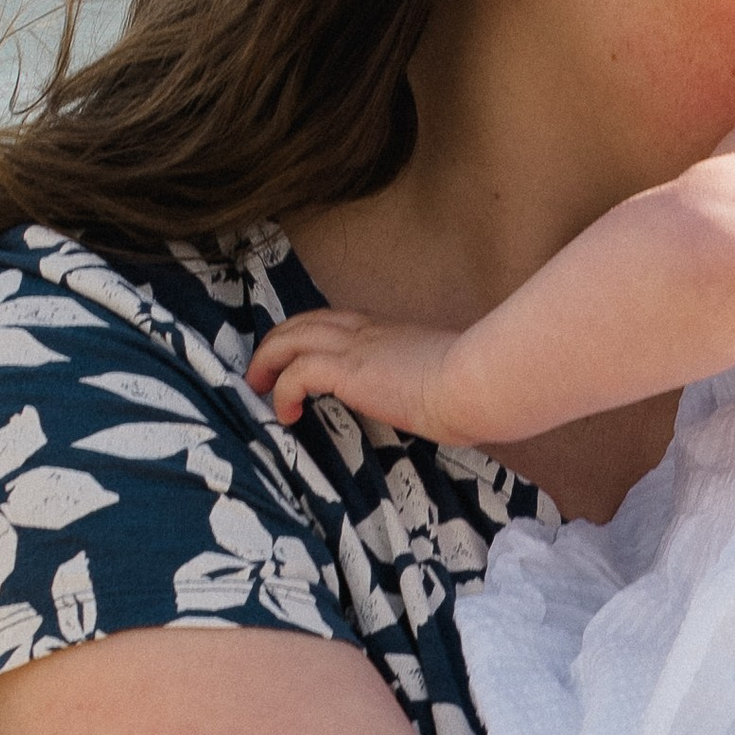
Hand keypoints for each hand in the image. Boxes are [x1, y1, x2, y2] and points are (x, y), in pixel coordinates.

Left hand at [248, 309, 461, 439]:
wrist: (476, 383)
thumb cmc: (472, 386)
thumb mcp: (440, 376)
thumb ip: (423, 379)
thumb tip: (431, 402)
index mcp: (385, 332)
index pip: (332, 321)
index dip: (306, 335)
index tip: (296, 360)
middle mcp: (364, 332)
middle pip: (301, 322)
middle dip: (274, 344)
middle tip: (261, 372)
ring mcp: (354, 348)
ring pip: (289, 338)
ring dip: (266, 361)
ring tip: (258, 388)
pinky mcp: (347, 371)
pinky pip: (297, 373)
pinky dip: (282, 391)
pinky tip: (286, 414)